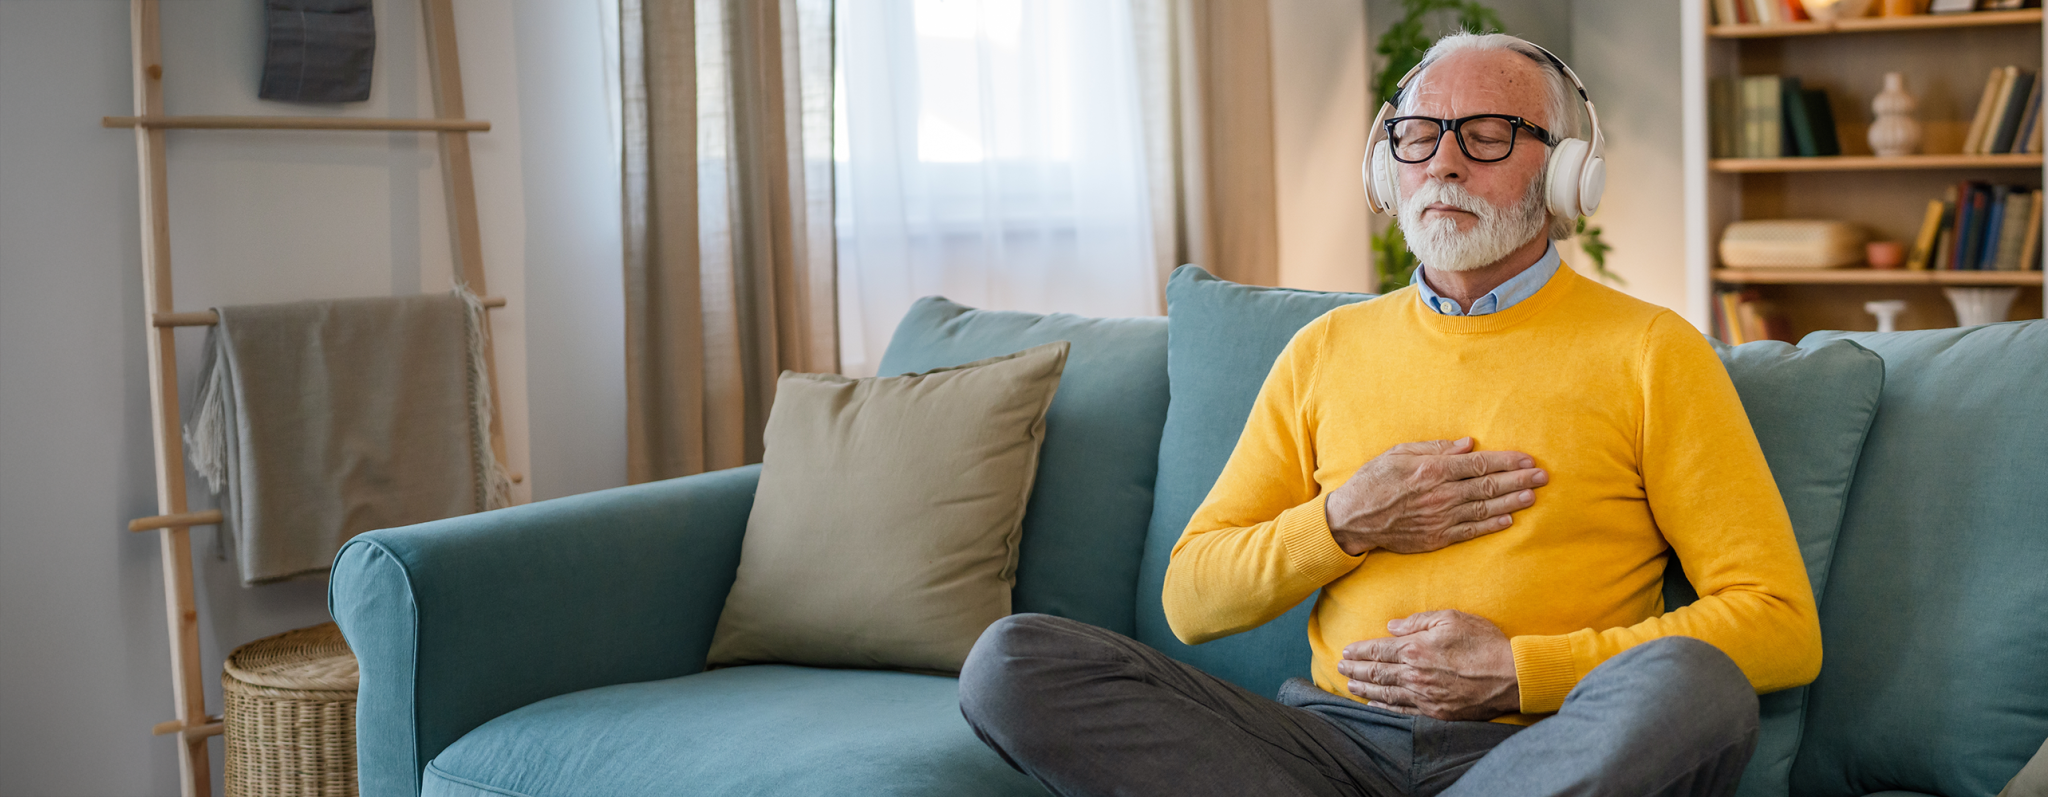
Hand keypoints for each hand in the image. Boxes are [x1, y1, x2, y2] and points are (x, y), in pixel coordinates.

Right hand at [1324, 437, 1544, 555]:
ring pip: (1486, 508)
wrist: (1352, 519)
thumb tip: (1468, 444)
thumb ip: (1435, 448)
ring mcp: (1441, 518)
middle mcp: (1442, 494)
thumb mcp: (1398, 453)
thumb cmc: (1372, 481)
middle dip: (1520, 480)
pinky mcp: (1437, 538)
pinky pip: (1471, 531)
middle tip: (1543, 477)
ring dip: (1513, 502)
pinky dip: (1491, 525)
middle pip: (1489, 485)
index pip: (1480, 464)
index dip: (1507, 462)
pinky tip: (1508, 520)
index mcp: (1433, 470)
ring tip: (1534, 496)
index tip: (1528, 460)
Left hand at [1337, 610, 1520, 720]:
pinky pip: (1403, 711)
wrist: (1512, 676)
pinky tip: (1374, 705)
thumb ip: (1418, 621)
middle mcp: (1415, 675)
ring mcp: (1424, 696)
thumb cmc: (1484, 642)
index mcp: (1416, 649)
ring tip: (1350, 686)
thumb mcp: (1451, 618)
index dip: (1359, 652)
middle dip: (1354, 670)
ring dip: (1364, 690)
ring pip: (1385, 694)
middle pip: (1376, 673)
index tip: (1345, 651)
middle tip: (1339, 668)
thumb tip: (1392, 626)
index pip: (1378, 650)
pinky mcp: (1436, 712)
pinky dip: (1385, 708)